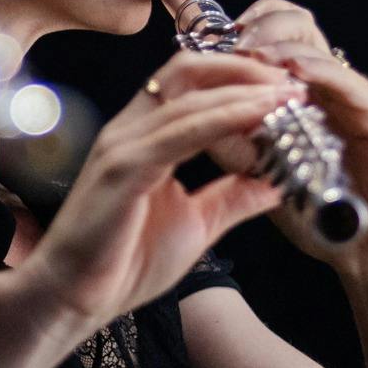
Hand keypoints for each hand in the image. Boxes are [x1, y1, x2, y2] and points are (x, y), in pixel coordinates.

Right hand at [2, 52, 287, 334]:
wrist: (74, 298)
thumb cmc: (123, 262)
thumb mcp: (196, 223)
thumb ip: (233, 198)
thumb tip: (277, 183)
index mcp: (144, 137)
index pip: (193, 83)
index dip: (241, 76)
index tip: (287, 89)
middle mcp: (131, 130)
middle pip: (189, 70)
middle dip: (245, 69)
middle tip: (292, 83)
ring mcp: (124, 146)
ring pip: (189, 97)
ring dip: (244, 92)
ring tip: (287, 96)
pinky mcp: (122, 169)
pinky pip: (179, 133)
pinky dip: (222, 119)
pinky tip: (256, 116)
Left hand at [230, 0, 367, 274]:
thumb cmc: (319, 214)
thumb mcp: (259, 173)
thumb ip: (231, 141)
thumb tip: (190, 111)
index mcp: (300, 93)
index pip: (273, 37)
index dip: (243, 29)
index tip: (207, 39)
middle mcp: (327, 87)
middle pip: (295, 25)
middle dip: (259, 24)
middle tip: (231, 41)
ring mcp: (355, 99)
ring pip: (317, 45)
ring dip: (280, 42)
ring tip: (252, 52)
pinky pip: (351, 84)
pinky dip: (320, 71)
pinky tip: (294, 71)